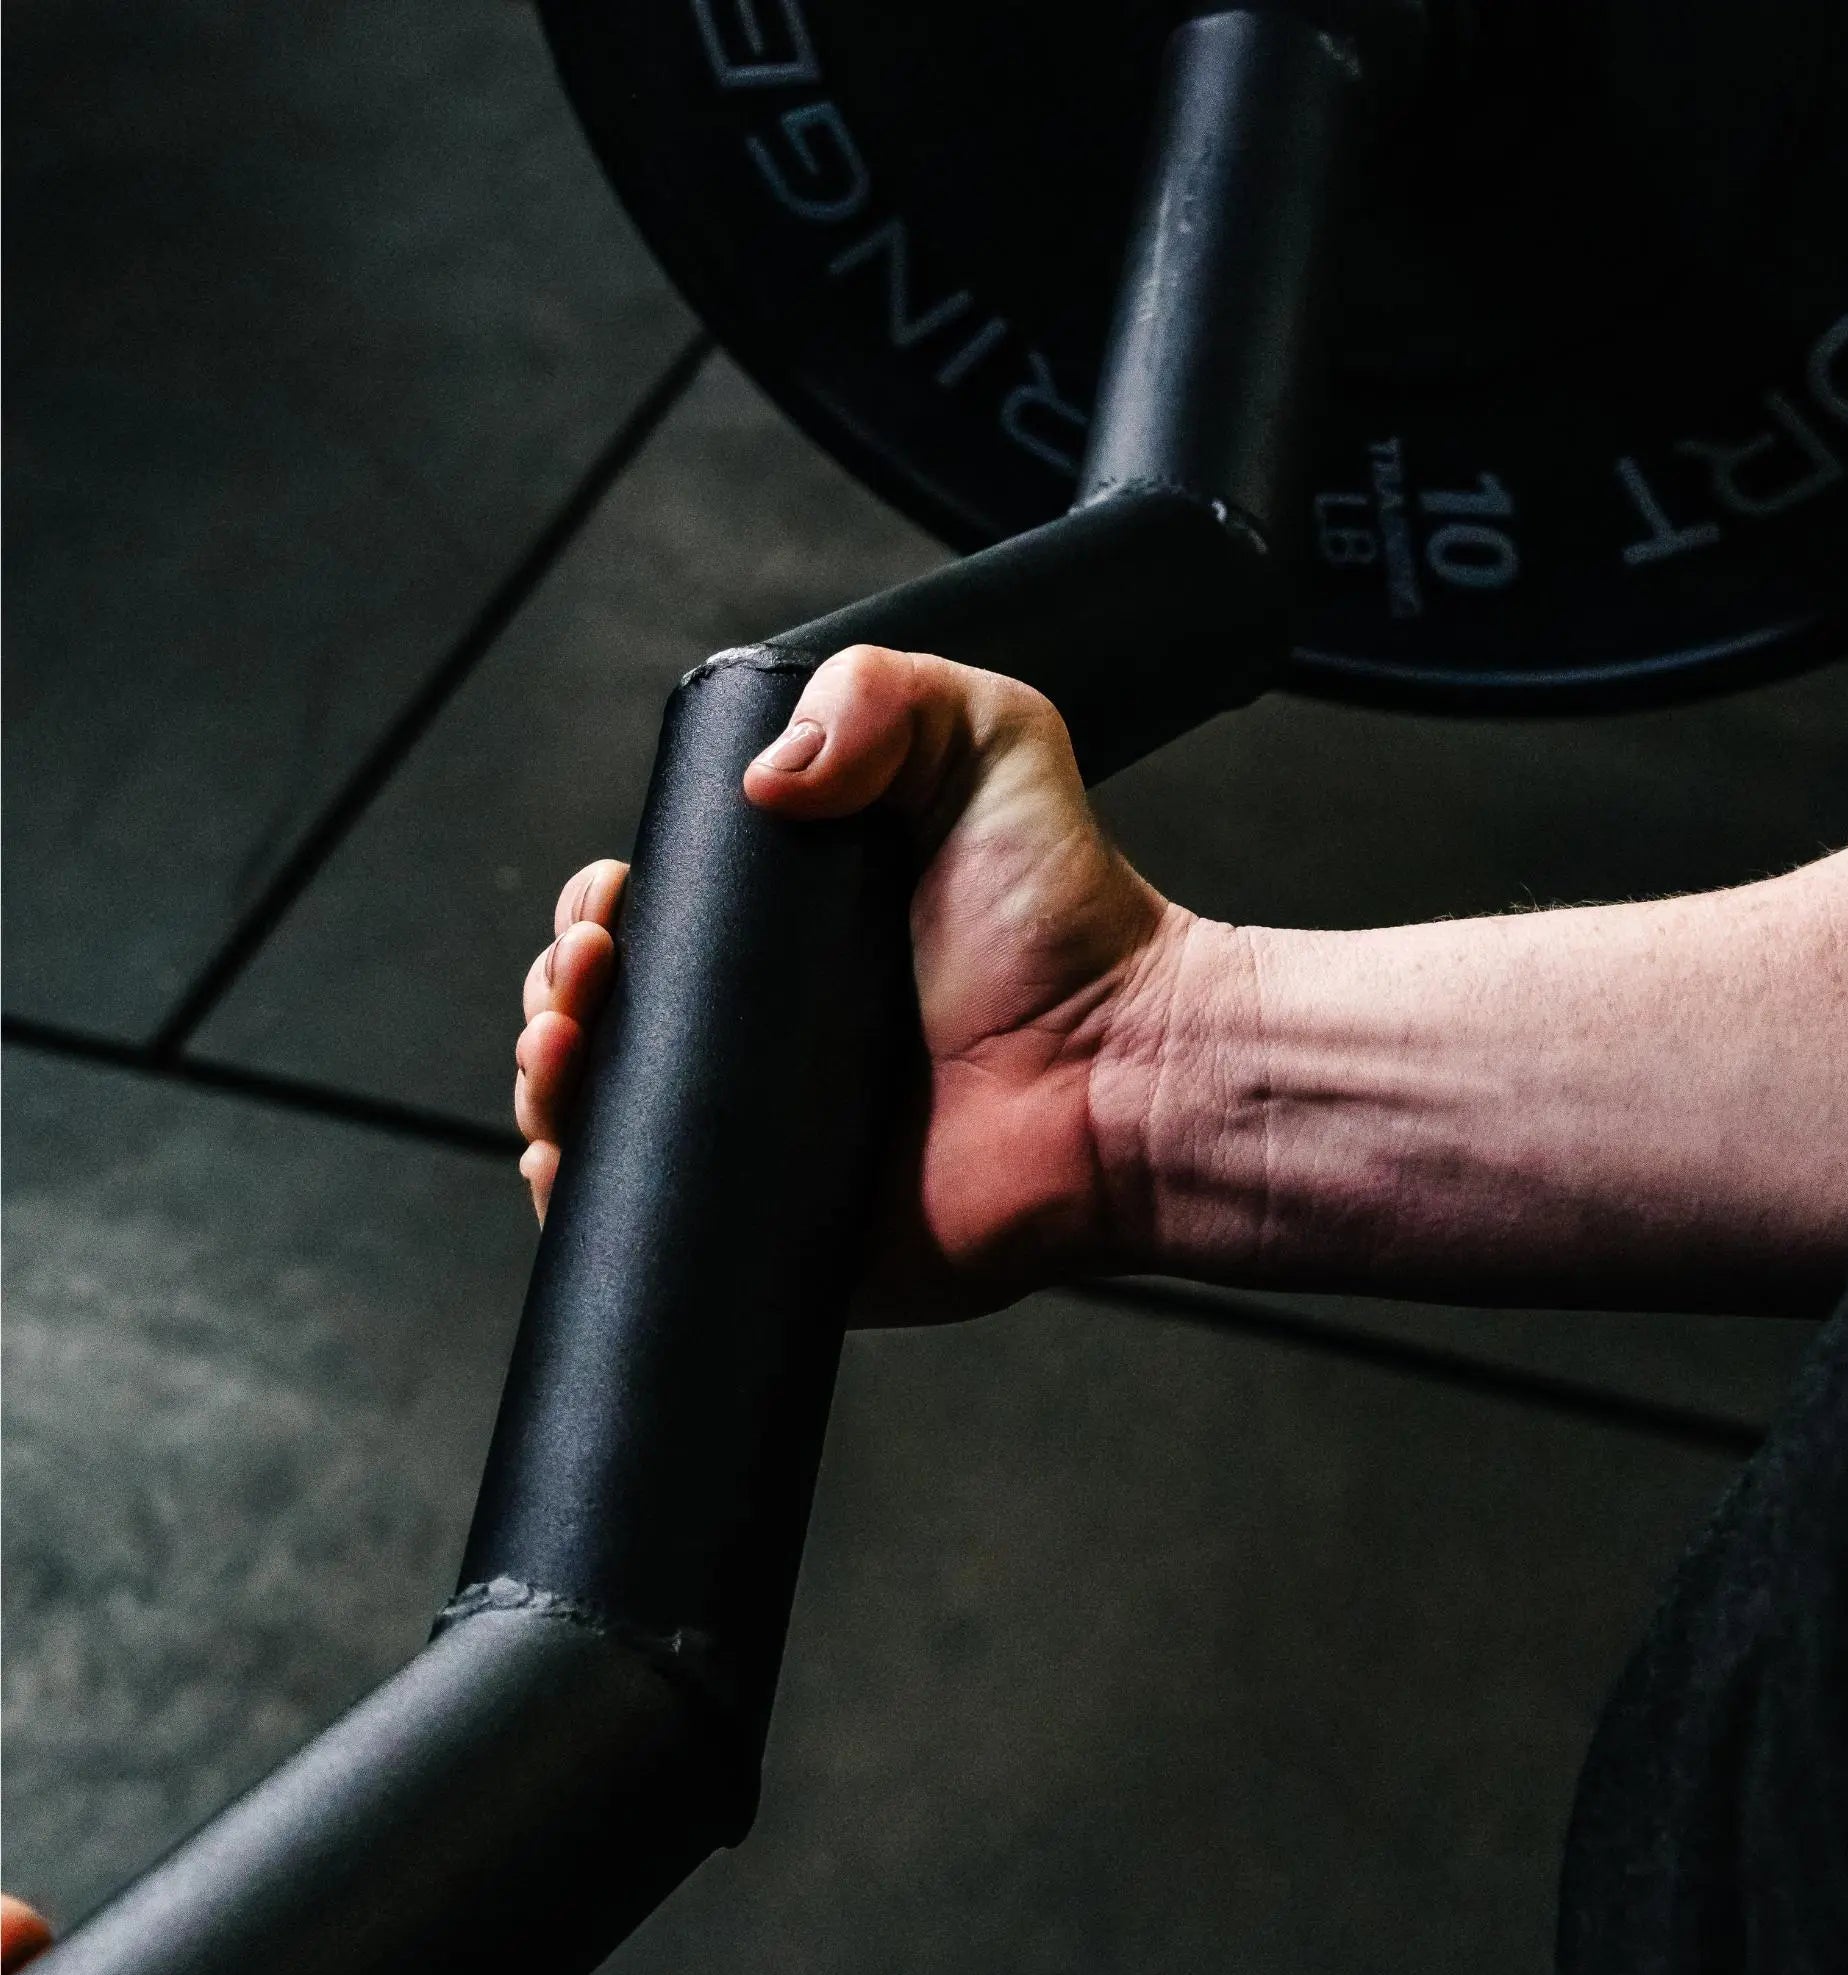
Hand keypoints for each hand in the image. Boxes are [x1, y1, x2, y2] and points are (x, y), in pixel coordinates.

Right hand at [515, 645, 1188, 1320]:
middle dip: (557, 986)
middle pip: (605, 1015)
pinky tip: (565, 1151)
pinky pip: (643, 1224)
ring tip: (563, 1042)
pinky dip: (579, 1193)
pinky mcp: (776, 1228)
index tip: (606, 904)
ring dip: (546, 1079)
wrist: (1124, 1071)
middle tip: (588, 971)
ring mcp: (766, 1135)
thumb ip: (882, 694)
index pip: (651, 921)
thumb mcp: (987, 741)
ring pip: (603, 1116)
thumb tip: (761, 777)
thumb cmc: (1071, 924)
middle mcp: (766, 1035)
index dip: (599, 913)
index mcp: (793, 937)